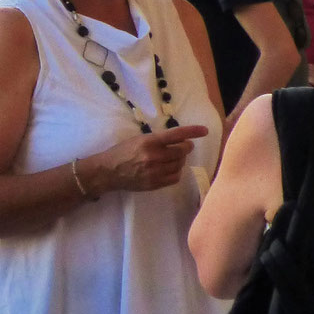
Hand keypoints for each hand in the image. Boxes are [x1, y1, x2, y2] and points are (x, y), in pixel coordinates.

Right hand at [84, 126, 209, 194]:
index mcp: (149, 142)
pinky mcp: (155, 183)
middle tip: (184, 146)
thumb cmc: (122, 151)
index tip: (205, 130)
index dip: (192, 132)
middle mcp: (154, 156)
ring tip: (172, 157)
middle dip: (186, 148)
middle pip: (182, 152)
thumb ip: (158, 140)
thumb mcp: (139, 139)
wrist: (108, 171)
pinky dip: (176, 171)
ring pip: (180, 165)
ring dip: (180, 160)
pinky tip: (169, 168)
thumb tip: (179, 141)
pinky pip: (175, 177)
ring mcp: (155, 172)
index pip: (176, 135)